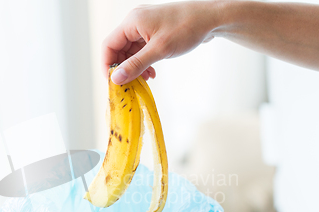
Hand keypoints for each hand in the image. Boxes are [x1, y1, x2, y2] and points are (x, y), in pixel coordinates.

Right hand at [102, 1, 222, 83]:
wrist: (211, 19)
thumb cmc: (187, 28)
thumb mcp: (159, 50)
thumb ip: (136, 65)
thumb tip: (116, 79)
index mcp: (132, 22)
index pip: (109, 45)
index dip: (107, 65)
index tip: (113, 83)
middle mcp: (136, 23)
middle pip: (118, 50)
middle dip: (123, 69)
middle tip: (130, 86)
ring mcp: (145, 28)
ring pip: (131, 52)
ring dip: (135, 68)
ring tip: (144, 81)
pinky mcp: (154, 34)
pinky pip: (142, 51)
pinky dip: (144, 63)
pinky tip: (152, 73)